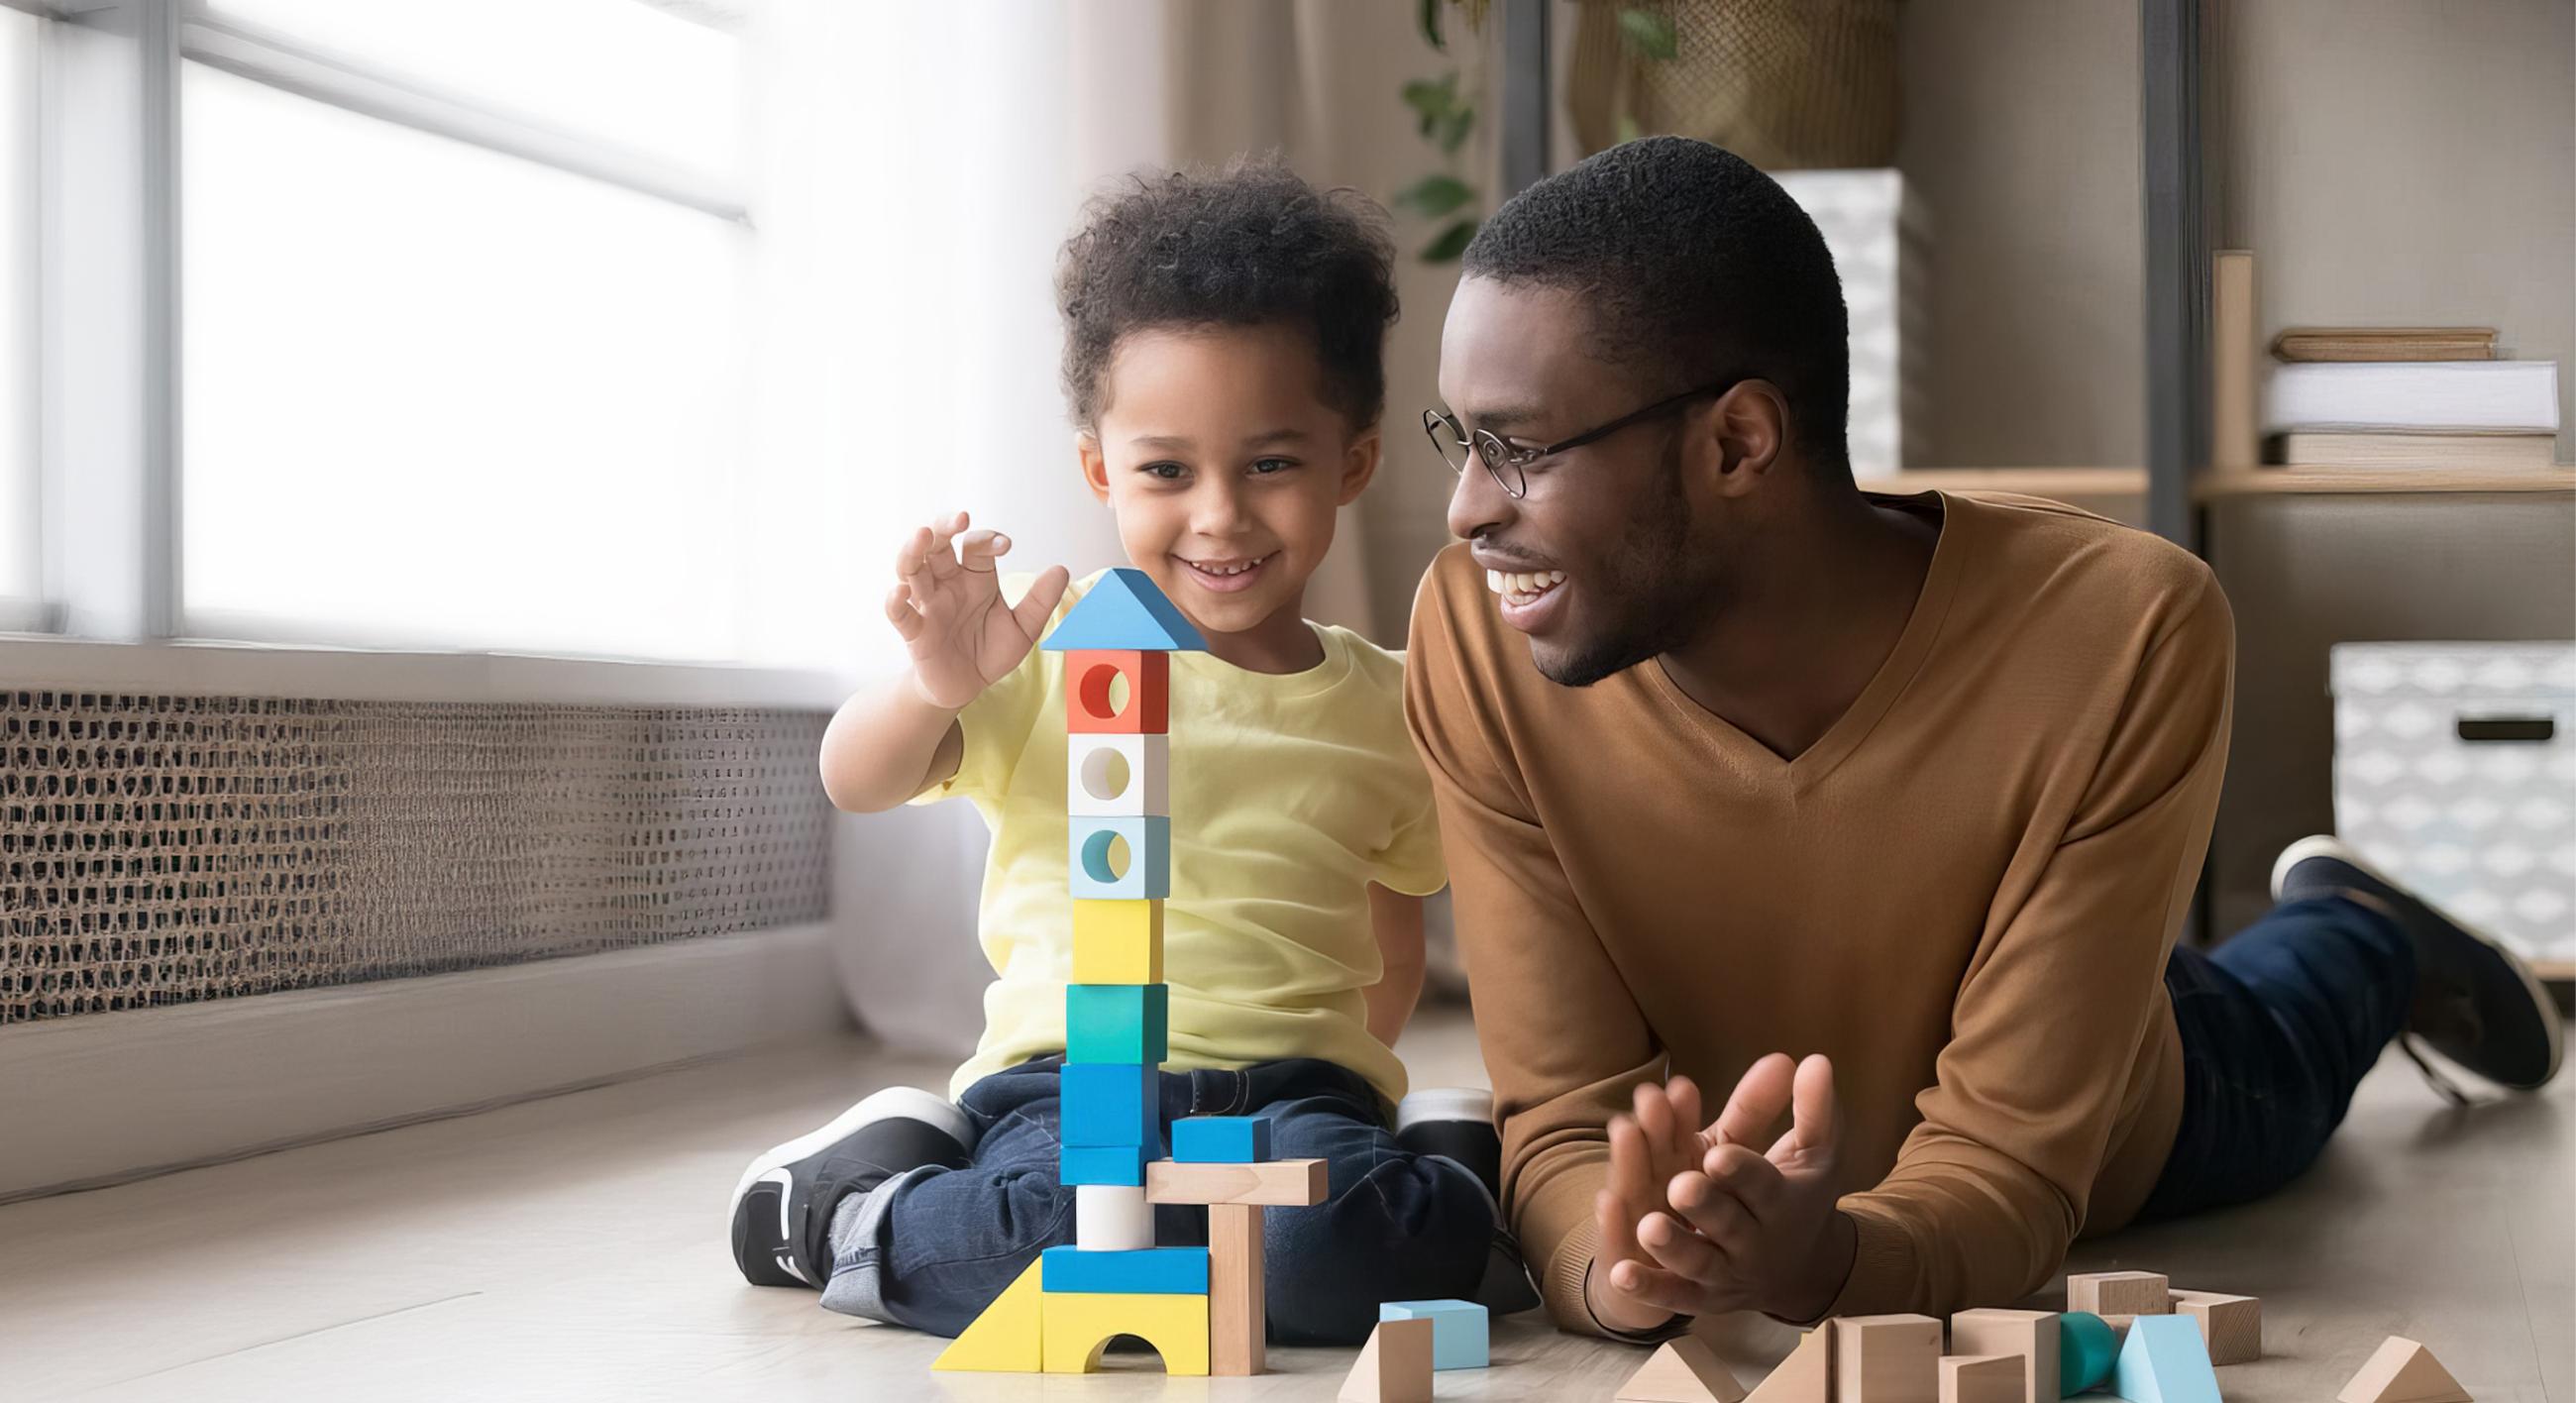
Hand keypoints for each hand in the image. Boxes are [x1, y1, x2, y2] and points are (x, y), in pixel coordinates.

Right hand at [885, 511, 1069, 709]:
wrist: (967, 687)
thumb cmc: (990, 651)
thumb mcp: (1022, 629)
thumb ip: (1038, 602)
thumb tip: (1061, 570)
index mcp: (974, 577)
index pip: (976, 547)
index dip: (988, 540)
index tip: (1005, 545)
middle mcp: (947, 584)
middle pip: (937, 545)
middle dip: (944, 527)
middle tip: (959, 518)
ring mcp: (928, 605)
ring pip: (911, 568)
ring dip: (913, 550)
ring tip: (921, 535)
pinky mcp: (914, 632)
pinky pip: (899, 613)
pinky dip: (895, 601)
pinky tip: (901, 591)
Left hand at [1593, 1054, 1855, 1326]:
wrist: (1801, 1271)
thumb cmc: (1796, 1195)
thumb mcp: (1809, 1152)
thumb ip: (1810, 1109)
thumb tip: (1815, 1059)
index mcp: (1780, 1201)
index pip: (1762, 1185)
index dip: (1741, 1172)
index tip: (1718, 1155)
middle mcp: (1754, 1242)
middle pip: (1728, 1225)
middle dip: (1705, 1206)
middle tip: (1680, 1186)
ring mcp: (1726, 1273)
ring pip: (1699, 1263)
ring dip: (1673, 1247)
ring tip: (1647, 1226)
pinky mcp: (1702, 1297)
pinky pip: (1675, 1297)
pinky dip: (1650, 1289)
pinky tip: (1621, 1274)